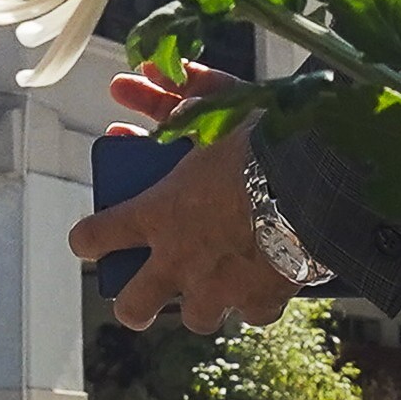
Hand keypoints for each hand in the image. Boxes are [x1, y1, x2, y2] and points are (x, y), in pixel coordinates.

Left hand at [71, 122, 294, 336]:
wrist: (313, 181)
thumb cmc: (259, 145)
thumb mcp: (214, 114)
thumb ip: (180, 104)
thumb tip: (152, 80)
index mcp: (156, 214)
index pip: (94, 237)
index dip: (87, 239)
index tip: (90, 239)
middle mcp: (178, 259)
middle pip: (133, 306)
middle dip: (133, 306)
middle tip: (141, 297)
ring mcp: (218, 287)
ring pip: (196, 319)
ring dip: (202, 305)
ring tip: (214, 291)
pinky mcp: (259, 300)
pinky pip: (252, 314)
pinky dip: (256, 302)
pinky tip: (263, 287)